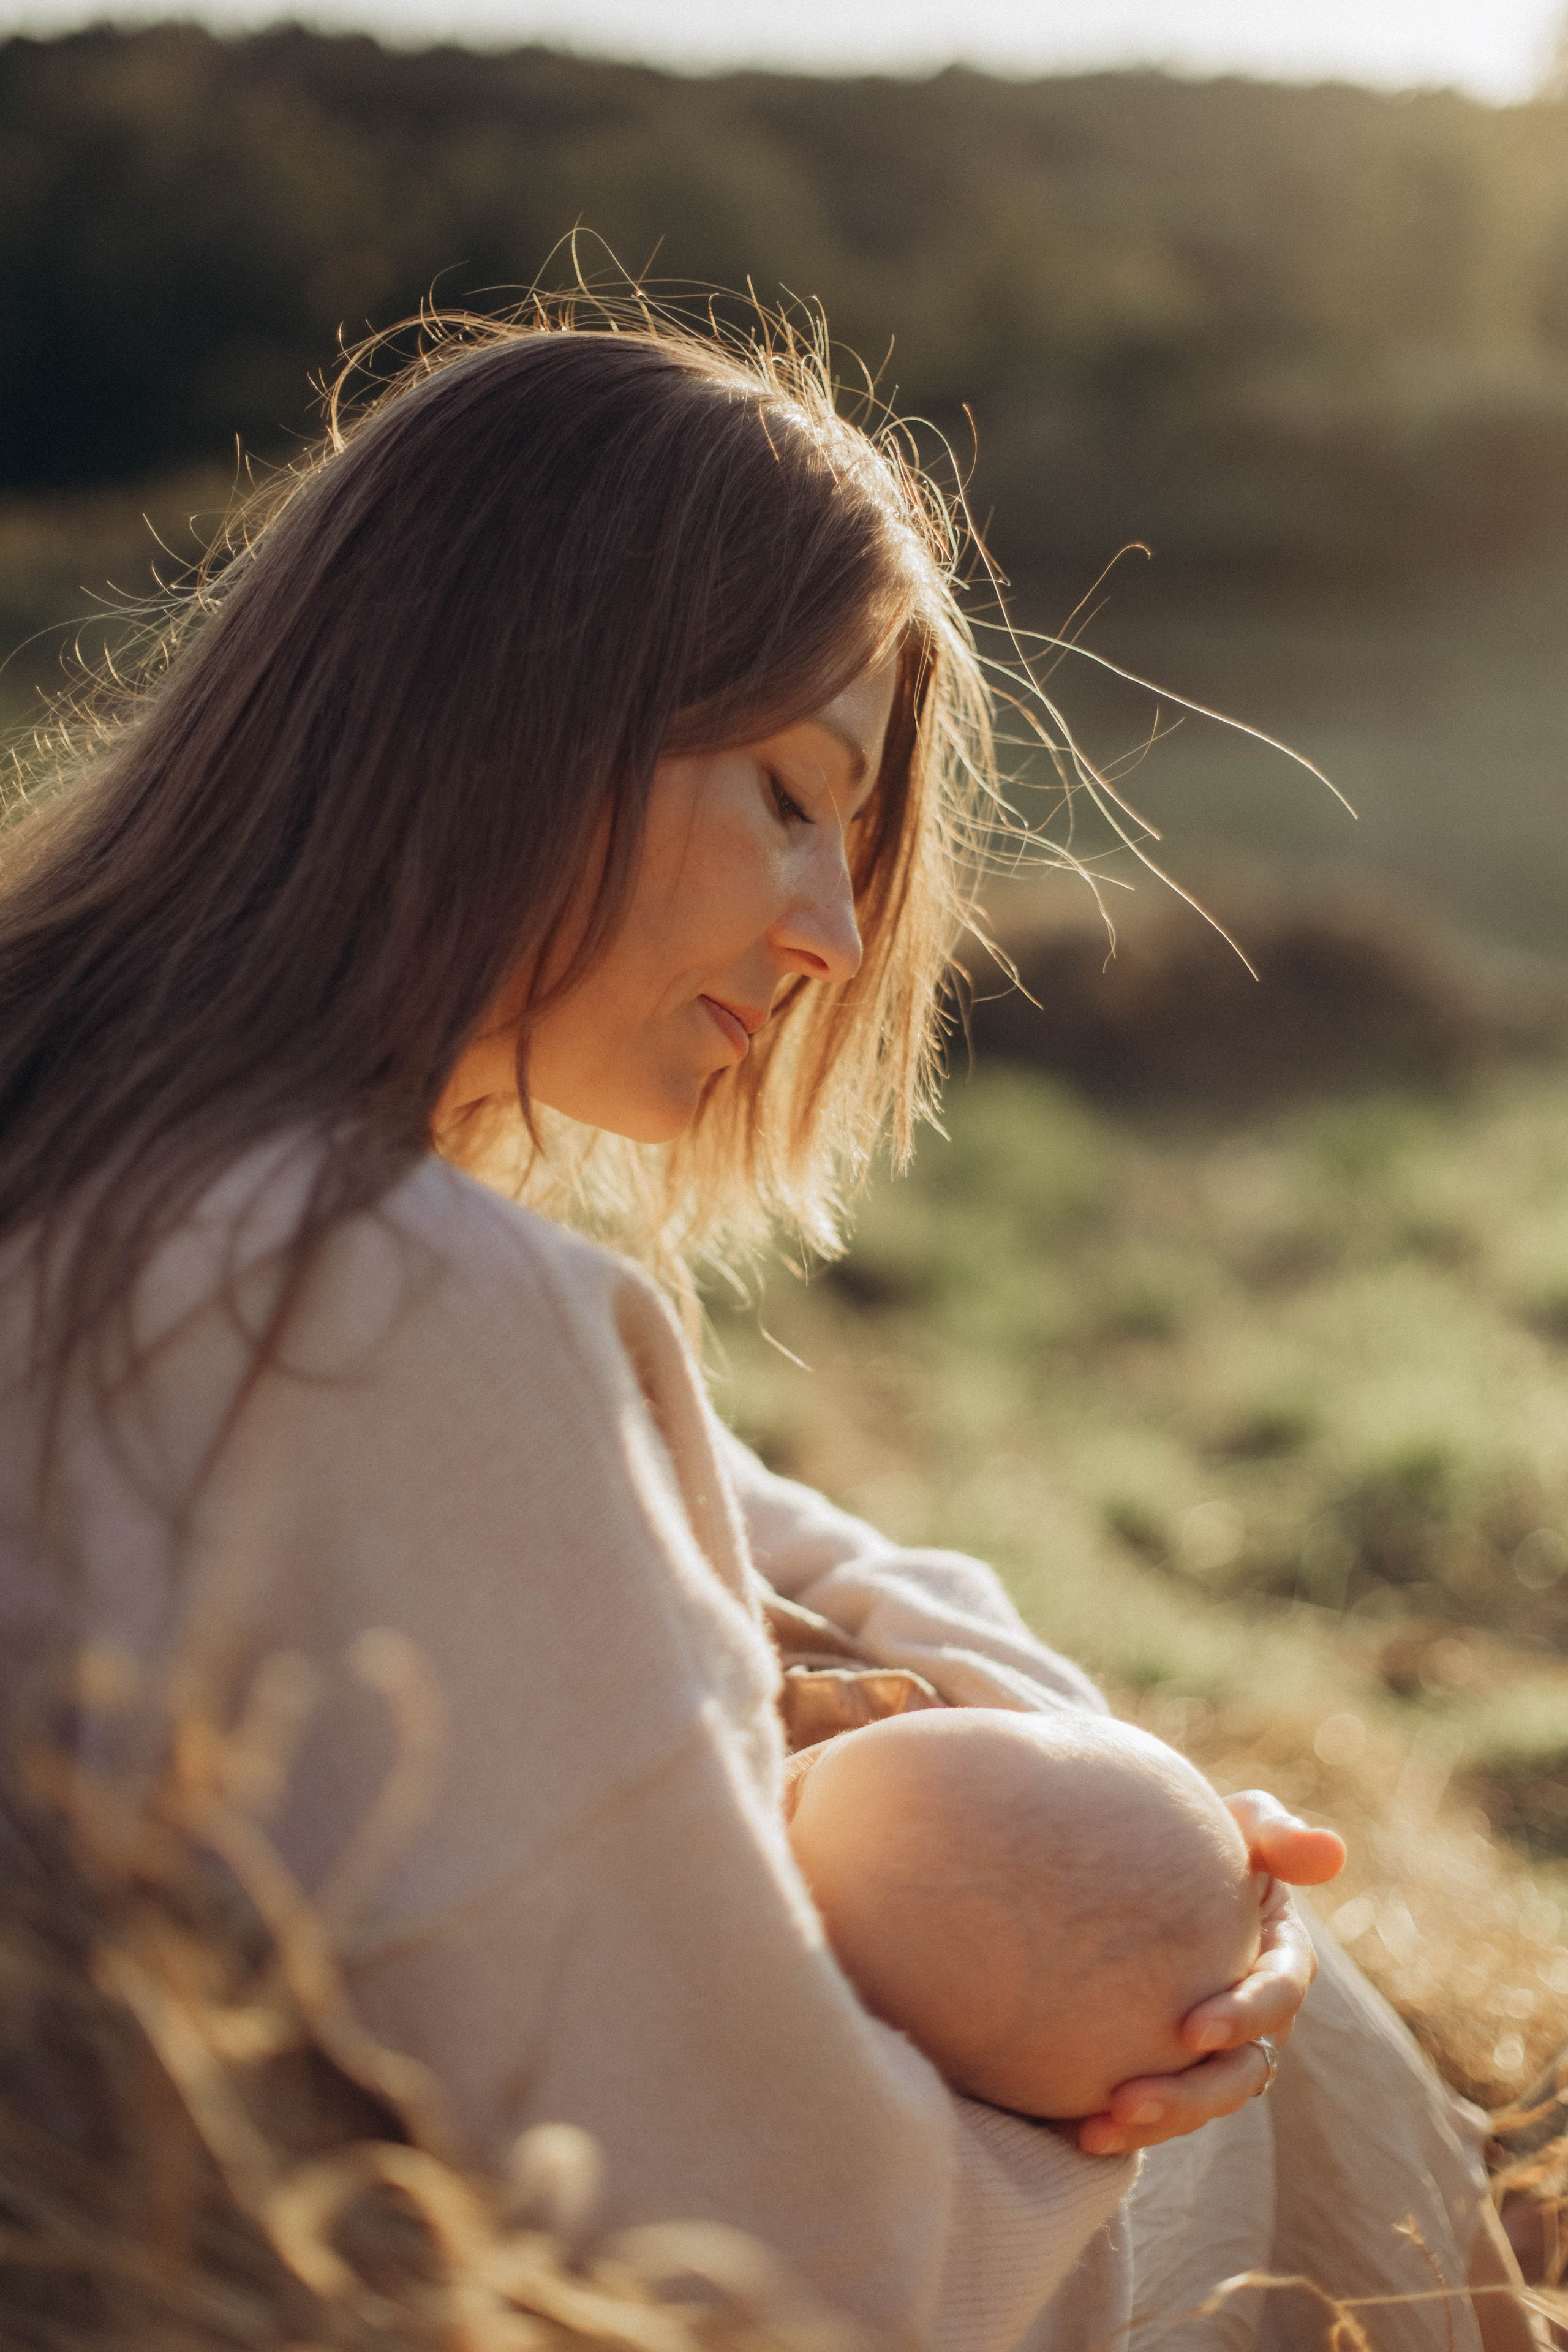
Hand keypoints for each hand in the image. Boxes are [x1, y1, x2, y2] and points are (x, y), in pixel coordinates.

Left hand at [1074, 1789, 1344, 2156]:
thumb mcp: (1240, 1822)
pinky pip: (1157, 2110)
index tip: (1191, 2028)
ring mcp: (1217, 2050)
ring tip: (1096, 2127)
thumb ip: (1276, 1832)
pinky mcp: (1171, 2066)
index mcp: (1280, 1959)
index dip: (1245, 2015)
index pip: (1278, 1994)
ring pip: (1200, 2102)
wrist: (1141, 1863)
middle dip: (1191, 2094)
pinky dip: (1123, 2127)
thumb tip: (1330, 1850)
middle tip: (1130, 2098)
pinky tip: (1076, 2130)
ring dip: (1155, 2122)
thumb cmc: (1199, 1833)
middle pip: (1239, 2072)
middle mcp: (1257, 2017)